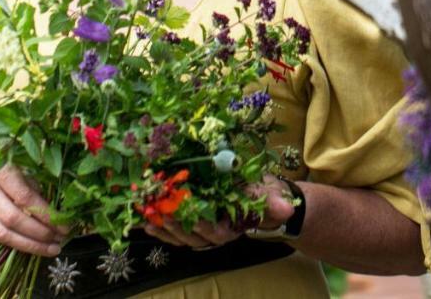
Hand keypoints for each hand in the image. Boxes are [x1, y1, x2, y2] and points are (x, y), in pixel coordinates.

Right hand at [0, 152, 67, 276]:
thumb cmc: (3, 172)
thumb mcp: (20, 167)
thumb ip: (35, 186)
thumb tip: (57, 209)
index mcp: (2, 174)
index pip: (25, 198)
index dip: (46, 215)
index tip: (64, 226)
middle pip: (13, 219)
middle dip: (40, 233)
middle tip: (59, 240)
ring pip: (1, 234)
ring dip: (27, 246)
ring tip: (50, 250)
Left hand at [141, 175, 295, 249]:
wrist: (256, 195)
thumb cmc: (260, 194)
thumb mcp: (268, 195)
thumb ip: (274, 203)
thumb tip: (286, 208)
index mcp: (233, 227)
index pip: (217, 232)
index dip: (205, 228)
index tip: (193, 219)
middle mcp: (215, 232)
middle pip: (194, 236)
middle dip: (177, 227)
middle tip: (162, 213)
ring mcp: (202, 228)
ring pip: (181, 235)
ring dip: (164, 227)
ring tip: (148, 217)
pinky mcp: (191, 222)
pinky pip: (174, 229)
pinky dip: (160, 227)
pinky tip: (145, 221)